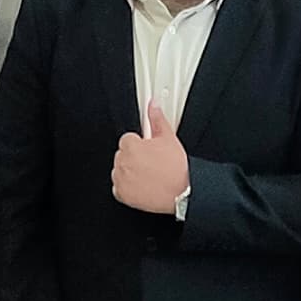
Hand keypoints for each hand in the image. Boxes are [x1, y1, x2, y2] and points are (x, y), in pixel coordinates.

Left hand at [111, 99, 192, 216]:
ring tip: (148, 173)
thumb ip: (157, 119)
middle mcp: (122, 162)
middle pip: (123, 154)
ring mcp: (121, 179)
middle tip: (151, 162)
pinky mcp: (122, 194)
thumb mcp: (169, 138)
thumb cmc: (176, 169)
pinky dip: (127, 186)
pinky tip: (141, 183)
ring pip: (120, 169)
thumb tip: (153, 106)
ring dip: (129, 170)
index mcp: (131, 146)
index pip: (127, 139)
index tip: (148, 149)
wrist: (181, 193)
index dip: (140, 144)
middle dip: (134, 156)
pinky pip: (118, 186)